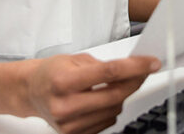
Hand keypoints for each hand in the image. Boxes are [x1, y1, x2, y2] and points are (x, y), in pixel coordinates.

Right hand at [25, 53, 160, 133]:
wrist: (31, 92)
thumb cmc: (51, 73)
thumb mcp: (74, 60)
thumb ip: (102, 65)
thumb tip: (131, 69)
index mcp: (64, 81)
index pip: (109, 73)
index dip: (135, 68)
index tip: (151, 63)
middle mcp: (65, 105)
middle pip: (115, 95)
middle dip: (135, 81)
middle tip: (144, 71)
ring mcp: (70, 124)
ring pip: (114, 109)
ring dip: (121, 96)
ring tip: (112, 85)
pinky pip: (107, 122)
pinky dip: (111, 109)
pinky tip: (102, 99)